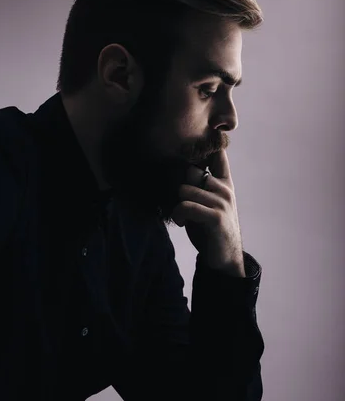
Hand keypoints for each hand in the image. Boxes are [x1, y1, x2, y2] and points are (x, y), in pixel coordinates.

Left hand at [171, 149, 244, 276]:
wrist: (224, 257)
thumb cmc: (209, 228)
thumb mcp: (205, 202)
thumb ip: (198, 185)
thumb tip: (175, 166)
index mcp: (224, 182)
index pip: (217, 154)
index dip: (205, 144)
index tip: (194, 142)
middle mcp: (225, 188)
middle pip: (190, 171)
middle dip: (179, 187)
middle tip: (180, 203)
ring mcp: (222, 202)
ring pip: (185, 190)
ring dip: (177, 205)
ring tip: (182, 216)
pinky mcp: (216, 217)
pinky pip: (186, 206)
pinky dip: (179, 215)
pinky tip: (182, 223)